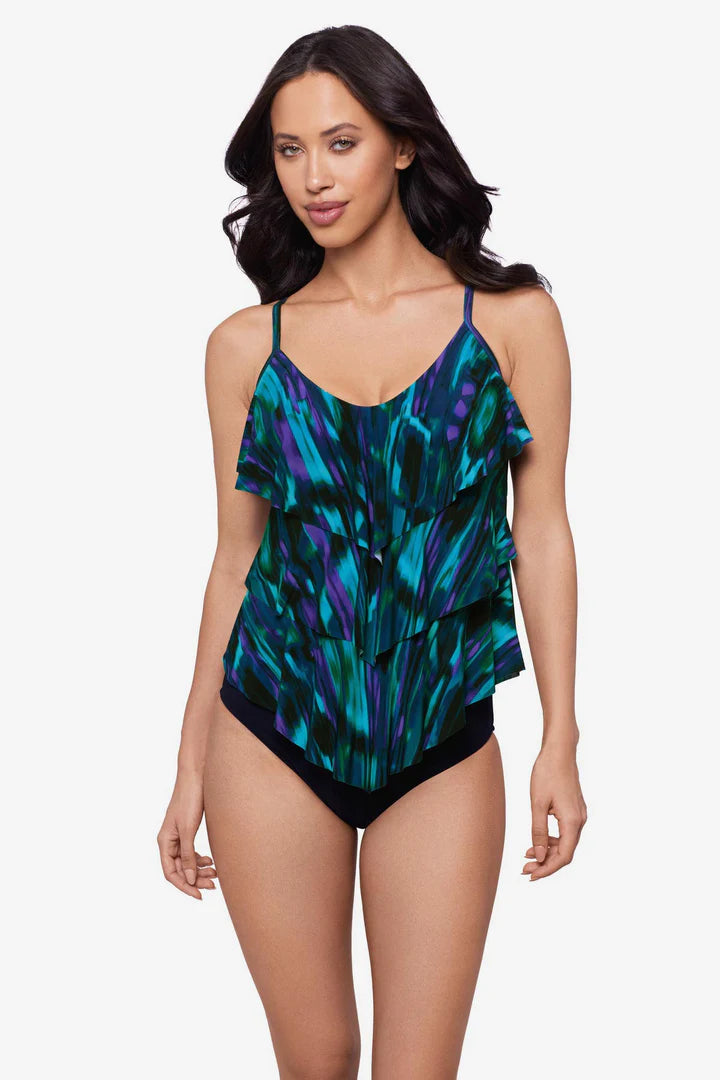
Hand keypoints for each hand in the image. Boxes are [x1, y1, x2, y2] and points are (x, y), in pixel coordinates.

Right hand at [157, 771, 217, 898]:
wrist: (197, 776)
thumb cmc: (189, 800)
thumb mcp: (188, 830)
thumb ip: (187, 855)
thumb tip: (189, 880)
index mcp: (164, 841)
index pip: (170, 873)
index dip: (184, 886)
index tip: (199, 895)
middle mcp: (169, 841)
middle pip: (179, 869)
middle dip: (195, 879)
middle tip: (214, 885)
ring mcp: (178, 836)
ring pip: (187, 862)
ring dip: (200, 870)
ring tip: (216, 874)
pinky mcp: (187, 830)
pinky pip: (191, 852)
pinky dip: (201, 859)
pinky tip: (212, 862)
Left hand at [522, 740, 587, 880]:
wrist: (559, 751)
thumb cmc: (547, 773)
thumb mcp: (538, 804)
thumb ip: (538, 832)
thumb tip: (540, 856)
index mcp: (572, 821)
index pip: (564, 856)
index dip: (548, 869)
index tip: (532, 875)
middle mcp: (580, 821)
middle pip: (565, 852)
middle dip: (546, 863)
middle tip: (525, 868)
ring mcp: (579, 815)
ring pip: (565, 843)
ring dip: (548, 852)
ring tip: (527, 855)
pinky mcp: (574, 810)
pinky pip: (565, 832)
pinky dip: (551, 840)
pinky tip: (537, 841)